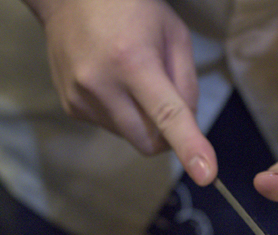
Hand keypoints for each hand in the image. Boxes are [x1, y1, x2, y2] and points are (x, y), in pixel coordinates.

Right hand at [27, 0, 215, 183]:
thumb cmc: (131, 9)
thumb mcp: (173, 35)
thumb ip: (187, 84)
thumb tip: (190, 128)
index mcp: (133, 61)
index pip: (167, 115)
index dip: (189, 147)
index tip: (206, 175)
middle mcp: (101, 84)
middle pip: (150, 142)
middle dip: (168, 136)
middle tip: (168, 102)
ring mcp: (81, 98)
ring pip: (131, 138)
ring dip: (143, 122)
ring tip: (133, 79)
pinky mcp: (71, 107)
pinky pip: (111, 128)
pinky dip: (122, 115)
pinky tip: (113, 82)